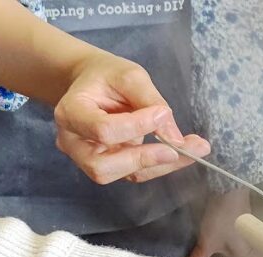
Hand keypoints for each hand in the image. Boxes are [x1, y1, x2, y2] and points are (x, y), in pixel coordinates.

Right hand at [53, 52, 210, 183]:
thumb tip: (175, 138)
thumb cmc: (107, 77)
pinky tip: (185, 151)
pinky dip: (161, 164)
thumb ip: (151, 102)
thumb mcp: (129, 76)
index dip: (135, 126)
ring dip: (159, 165)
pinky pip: (135, 173)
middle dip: (144, 158)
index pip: (102, 130)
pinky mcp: (108, 165)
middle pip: (103, 166)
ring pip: (122, 175)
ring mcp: (87, 158)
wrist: (92, 84)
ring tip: (192, 149)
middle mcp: (73, 142)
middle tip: (180, 148)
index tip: (163, 114)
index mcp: (70, 113)